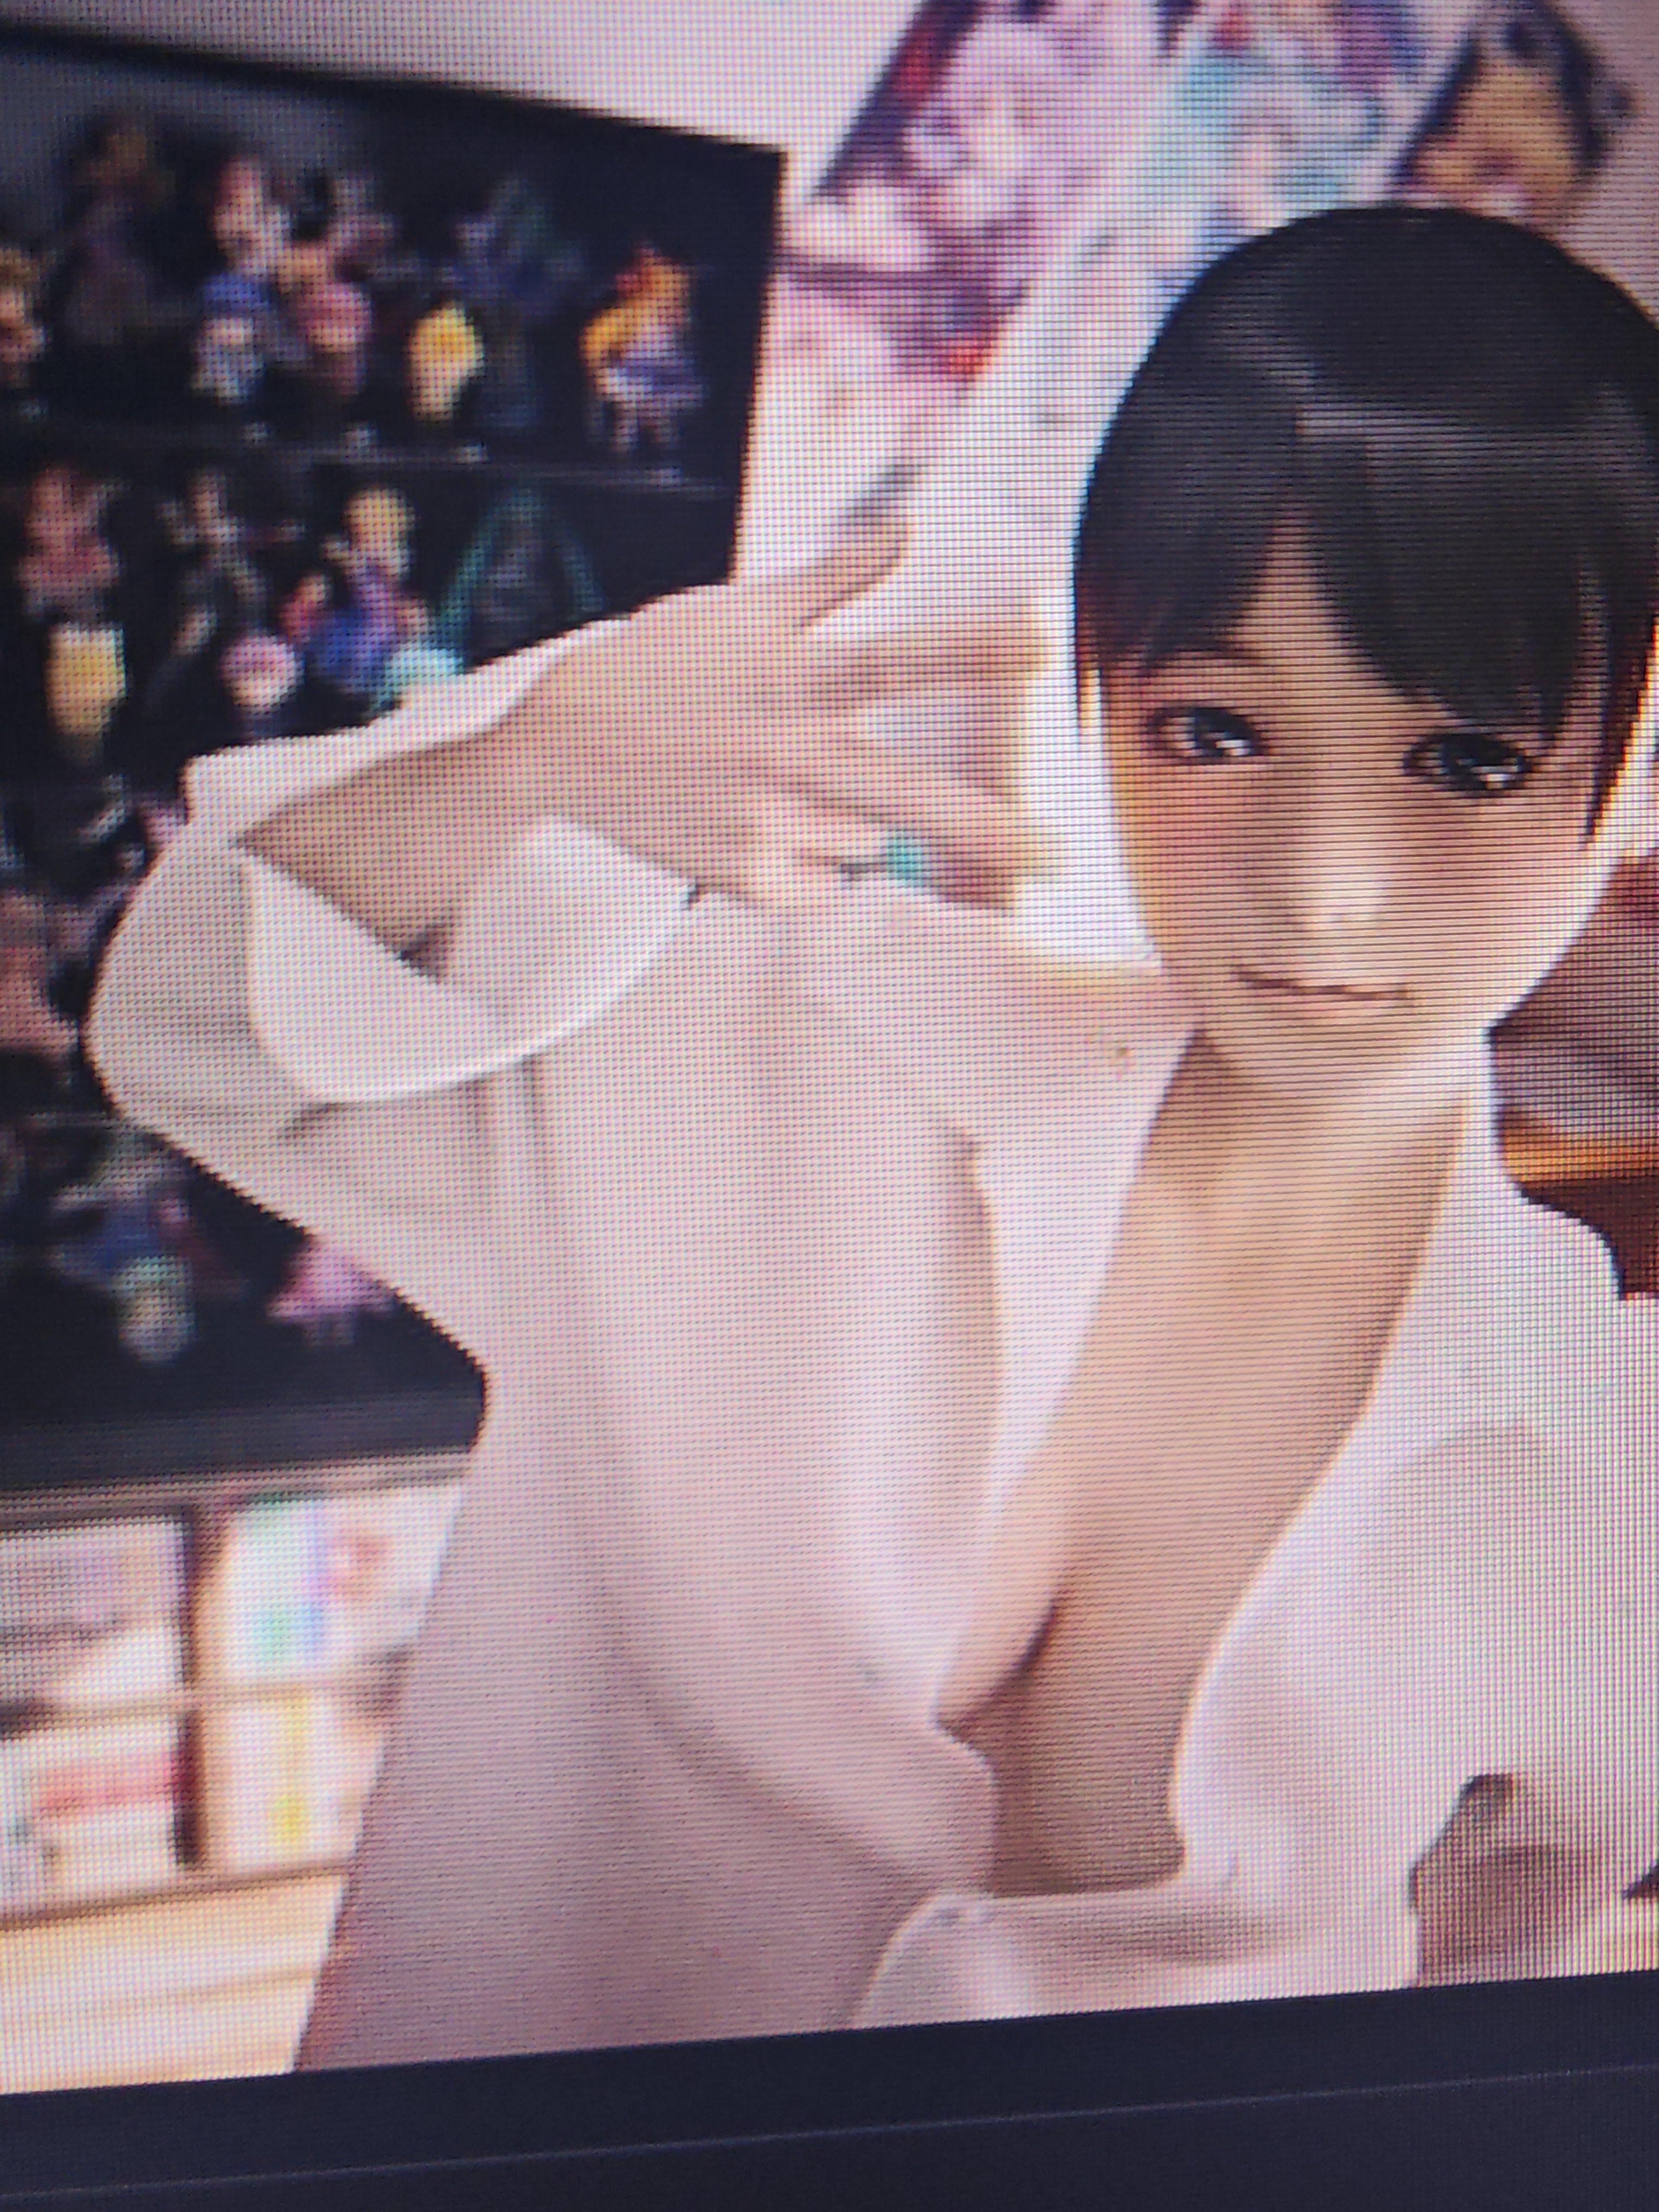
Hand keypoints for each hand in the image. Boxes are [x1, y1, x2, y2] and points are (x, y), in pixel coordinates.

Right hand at [516, 518, 1048, 909]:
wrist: (559, 748)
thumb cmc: (661, 665)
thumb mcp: (740, 610)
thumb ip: (835, 579)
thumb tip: (908, 524)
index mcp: (789, 677)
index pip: (893, 660)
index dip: (969, 651)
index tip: (1042, 643)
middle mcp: (781, 754)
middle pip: (903, 795)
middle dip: (991, 830)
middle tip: (1067, 863)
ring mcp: (761, 824)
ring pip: (868, 837)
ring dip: (854, 815)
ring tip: (777, 778)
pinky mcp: (743, 881)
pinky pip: (824, 881)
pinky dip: (812, 860)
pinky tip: (755, 820)